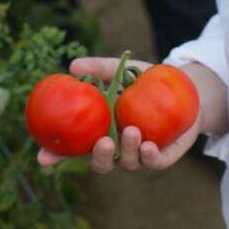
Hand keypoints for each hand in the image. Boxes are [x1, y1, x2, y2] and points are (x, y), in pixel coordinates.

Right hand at [34, 55, 199, 172]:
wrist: (186, 89)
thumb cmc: (146, 81)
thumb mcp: (123, 70)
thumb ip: (99, 69)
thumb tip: (73, 65)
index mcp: (101, 131)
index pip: (73, 148)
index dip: (56, 156)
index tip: (43, 157)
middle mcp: (118, 147)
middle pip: (101, 163)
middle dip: (100, 157)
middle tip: (103, 142)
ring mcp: (139, 154)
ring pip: (128, 163)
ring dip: (128, 151)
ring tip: (132, 130)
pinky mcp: (162, 156)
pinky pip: (154, 163)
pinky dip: (150, 157)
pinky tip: (149, 144)